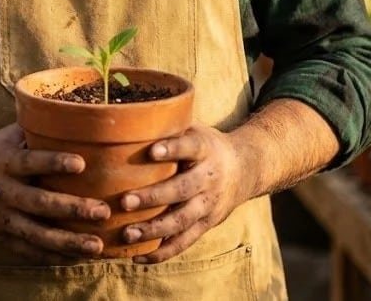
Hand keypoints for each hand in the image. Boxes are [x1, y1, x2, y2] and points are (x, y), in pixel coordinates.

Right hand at [0, 122, 110, 261]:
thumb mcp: (3, 138)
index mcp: (3, 162)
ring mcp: (0, 219)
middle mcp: (1, 192)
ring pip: (36, 235)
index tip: (81, 162)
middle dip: (72, 209)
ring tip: (96, 245)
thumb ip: (32, 131)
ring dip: (68, 242)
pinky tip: (76, 258)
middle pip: (38, 203)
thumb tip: (69, 116)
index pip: (30, 161)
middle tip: (102, 210)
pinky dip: (52, 257)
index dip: (54, 162)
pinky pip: (28, 252)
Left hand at [119, 121, 248, 263]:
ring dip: (154, 230)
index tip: (152, 150)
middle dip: (153, 197)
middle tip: (125, 201)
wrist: (245, 169)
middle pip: (181, 189)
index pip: (189, 147)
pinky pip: (185, 242)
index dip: (172, 149)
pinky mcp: (207, 224)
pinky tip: (139, 256)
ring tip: (127, 233)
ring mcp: (209, 204)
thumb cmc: (205, 144)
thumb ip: (169, 126)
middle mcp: (209, 177)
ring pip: (181, 220)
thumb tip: (128, 115)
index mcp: (205, 149)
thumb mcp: (194, 128)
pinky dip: (162, 252)